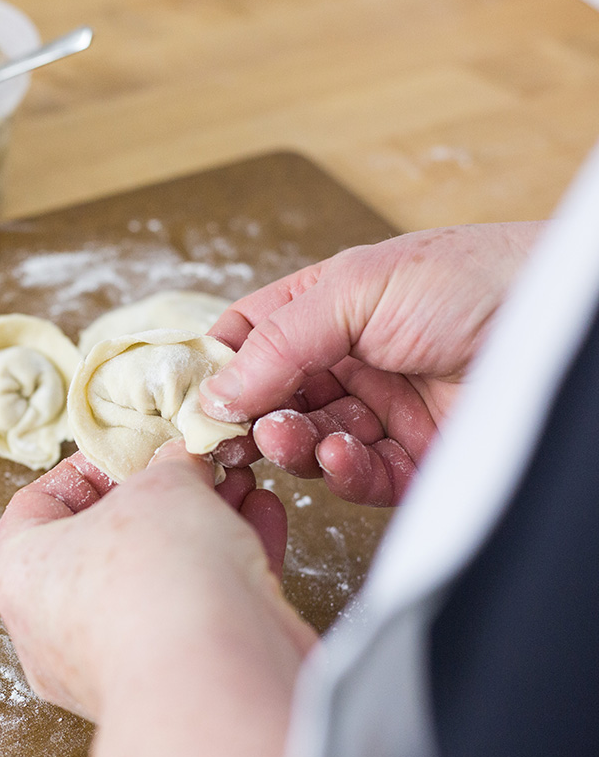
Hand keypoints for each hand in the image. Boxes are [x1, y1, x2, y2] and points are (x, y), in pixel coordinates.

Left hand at [0, 443, 315, 756]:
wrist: (217, 683)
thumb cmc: (157, 583)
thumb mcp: (161, 484)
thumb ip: (169, 464)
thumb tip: (183, 459)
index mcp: (24, 575)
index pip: (37, 504)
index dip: (87, 466)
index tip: (131, 447)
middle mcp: (58, 626)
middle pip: (107, 537)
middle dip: (164, 492)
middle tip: (197, 465)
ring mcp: (117, 657)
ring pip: (160, 572)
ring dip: (206, 521)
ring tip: (240, 483)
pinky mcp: (177, 675)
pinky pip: (198, 606)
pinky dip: (231, 561)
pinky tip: (262, 517)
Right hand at [204, 222, 541, 504]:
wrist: (561, 329)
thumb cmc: (473, 279)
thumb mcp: (358, 289)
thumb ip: (280, 341)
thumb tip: (215, 390)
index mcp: (326, 308)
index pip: (250, 339)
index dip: (220, 367)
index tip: (194, 396)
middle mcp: (347, 360)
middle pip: (271, 399)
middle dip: (251, 417)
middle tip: (235, 433)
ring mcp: (378, 411)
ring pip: (308, 442)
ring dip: (293, 444)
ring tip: (291, 437)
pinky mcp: (411, 460)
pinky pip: (357, 476)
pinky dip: (341, 471)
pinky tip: (340, 453)